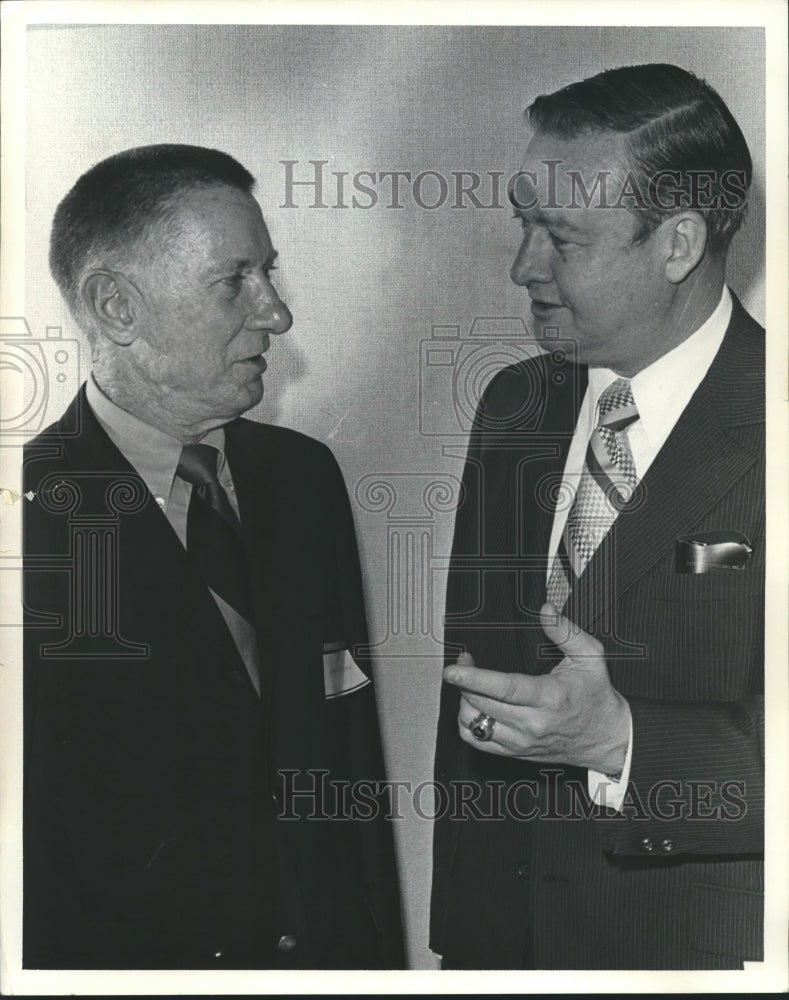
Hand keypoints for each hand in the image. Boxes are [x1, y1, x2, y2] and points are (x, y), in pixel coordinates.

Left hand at [443, 603, 630, 773]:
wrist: (606, 737)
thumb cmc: (596, 696)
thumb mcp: (590, 657)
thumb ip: (565, 631)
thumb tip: (546, 610)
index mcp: (549, 698)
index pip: (503, 689)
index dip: (473, 679)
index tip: (453, 670)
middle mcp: (532, 723)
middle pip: (480, 704)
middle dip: (464, 681)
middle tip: (465, 662)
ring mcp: (521, 741)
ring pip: (473, 724)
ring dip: (463, 702)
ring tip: (469, 685)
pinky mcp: (514, 752)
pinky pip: (477, 741)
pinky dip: (467, 723)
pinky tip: (474, 707)